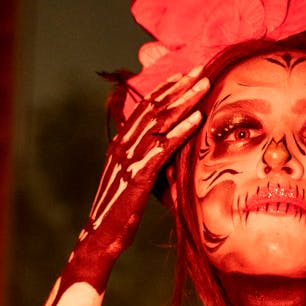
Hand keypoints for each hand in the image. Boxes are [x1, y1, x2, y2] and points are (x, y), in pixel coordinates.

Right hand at [78, 67, 208, 262]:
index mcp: (120, 143)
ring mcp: (130, 158)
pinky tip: (197, 119)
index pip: (144, 108)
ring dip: (184, 101)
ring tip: (204, 86)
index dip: (165, 89)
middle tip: (200, 70)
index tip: (184, 75)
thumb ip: (146, 162)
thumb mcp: (132, 180)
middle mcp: (123, 144)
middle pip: (154, 108)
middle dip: (179, 87)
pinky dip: (180, 130)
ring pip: (160, 122)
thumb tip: (166, 155)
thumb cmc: (120, 211)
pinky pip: (163, 147)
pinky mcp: (139, 174)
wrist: (102, 235)